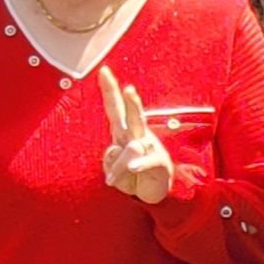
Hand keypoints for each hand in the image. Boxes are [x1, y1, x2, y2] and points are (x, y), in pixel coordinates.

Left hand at [96, 67, 177, 204]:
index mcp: (123, 132)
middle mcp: (137, 135)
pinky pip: (146, 161)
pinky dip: (139, 165)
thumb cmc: (131, 176)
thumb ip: (110, 160)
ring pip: (136, 141)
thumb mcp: (113, 170)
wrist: (152, 193)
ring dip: (125, 150)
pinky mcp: (160, 162)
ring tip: (118, 162)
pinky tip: (134, 167)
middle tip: (129, 88)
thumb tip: (119, 150)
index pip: (114, 108)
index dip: (109, 89)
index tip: (104, 70)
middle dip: (130, 101)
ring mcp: (150, 147)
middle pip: (132, 115)